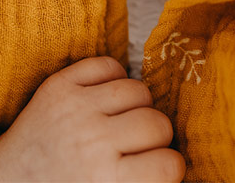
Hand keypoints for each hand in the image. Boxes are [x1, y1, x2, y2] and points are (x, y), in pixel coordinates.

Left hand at [0, 56, 184, 181]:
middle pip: (158, 124)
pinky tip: (106, 98)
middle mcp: (92, 142)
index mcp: (106, 180)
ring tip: (121, 121)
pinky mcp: (58, 85)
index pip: (170, 164)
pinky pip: (108, 64)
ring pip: (139, 90)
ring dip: (138, 106)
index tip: (156, 169)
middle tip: (136, 147)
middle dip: (155, 136)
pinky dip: (114, 77)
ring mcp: (74, 109)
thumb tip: (176, 165)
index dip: (169, 167)